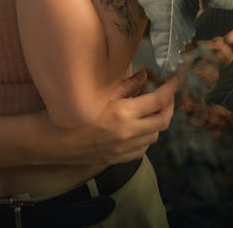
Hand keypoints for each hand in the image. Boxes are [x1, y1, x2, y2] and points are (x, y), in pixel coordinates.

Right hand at [31, 70, 179, 168]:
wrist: (54, 141)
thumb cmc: (73, 110)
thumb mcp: (99, 93)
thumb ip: (125, 85)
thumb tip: (144, 75)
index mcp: (124, 113)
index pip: (159, 100)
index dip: (172, 89)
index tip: (177, 79)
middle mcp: (129, 133)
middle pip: (163, 121)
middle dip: (170, 105)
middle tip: (167, 93)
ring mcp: (125, 148)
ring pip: (154, 136)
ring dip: (158, 121)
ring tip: (153, 108)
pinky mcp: (119, 158)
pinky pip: (142, 148)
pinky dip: (146, 135)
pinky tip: (139, 126)